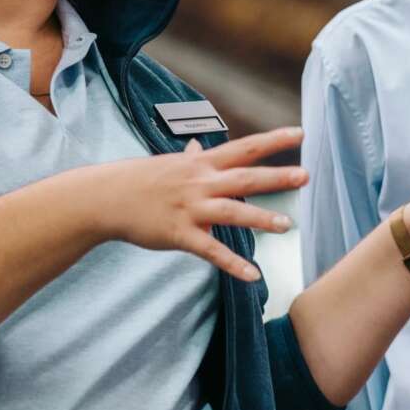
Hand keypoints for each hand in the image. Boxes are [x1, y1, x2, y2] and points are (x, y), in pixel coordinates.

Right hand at [94, 126, 308, 281]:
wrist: (104, 198)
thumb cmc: (140, 180)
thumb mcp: (170, 163)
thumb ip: (192, 157)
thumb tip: (198, 143)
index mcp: (202, 163)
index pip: (244, 148)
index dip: (273, 141)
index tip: (301, 134)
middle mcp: (200, 182)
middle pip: (244, 177)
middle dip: (275, 177)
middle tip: (305, 176)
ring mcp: (190, 208)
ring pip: (231, 211)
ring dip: (260, 218)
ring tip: (287, 225)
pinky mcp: (179, 234)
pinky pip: (210, 250)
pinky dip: (232, 264)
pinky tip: (252, 275)